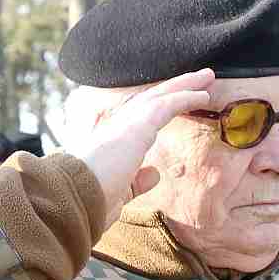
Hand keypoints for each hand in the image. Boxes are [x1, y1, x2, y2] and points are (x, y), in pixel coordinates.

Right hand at [74, 69, 217, 220]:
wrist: (72, 199)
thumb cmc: (88, 202)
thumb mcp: (118, 193)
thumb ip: (136, 182)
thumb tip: (154, 173)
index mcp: (109, 144)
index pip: (136, 119)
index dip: (157, 107)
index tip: (174, 102)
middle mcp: (115, 128)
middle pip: (150, 100)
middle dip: (175, 88)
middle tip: (199, 80)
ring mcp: (124, 125)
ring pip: (159, 96)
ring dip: (184, 85)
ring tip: (206, 77)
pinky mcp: (136, 127)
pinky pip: (165, 106)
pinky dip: (184, 98)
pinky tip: (202, 95)